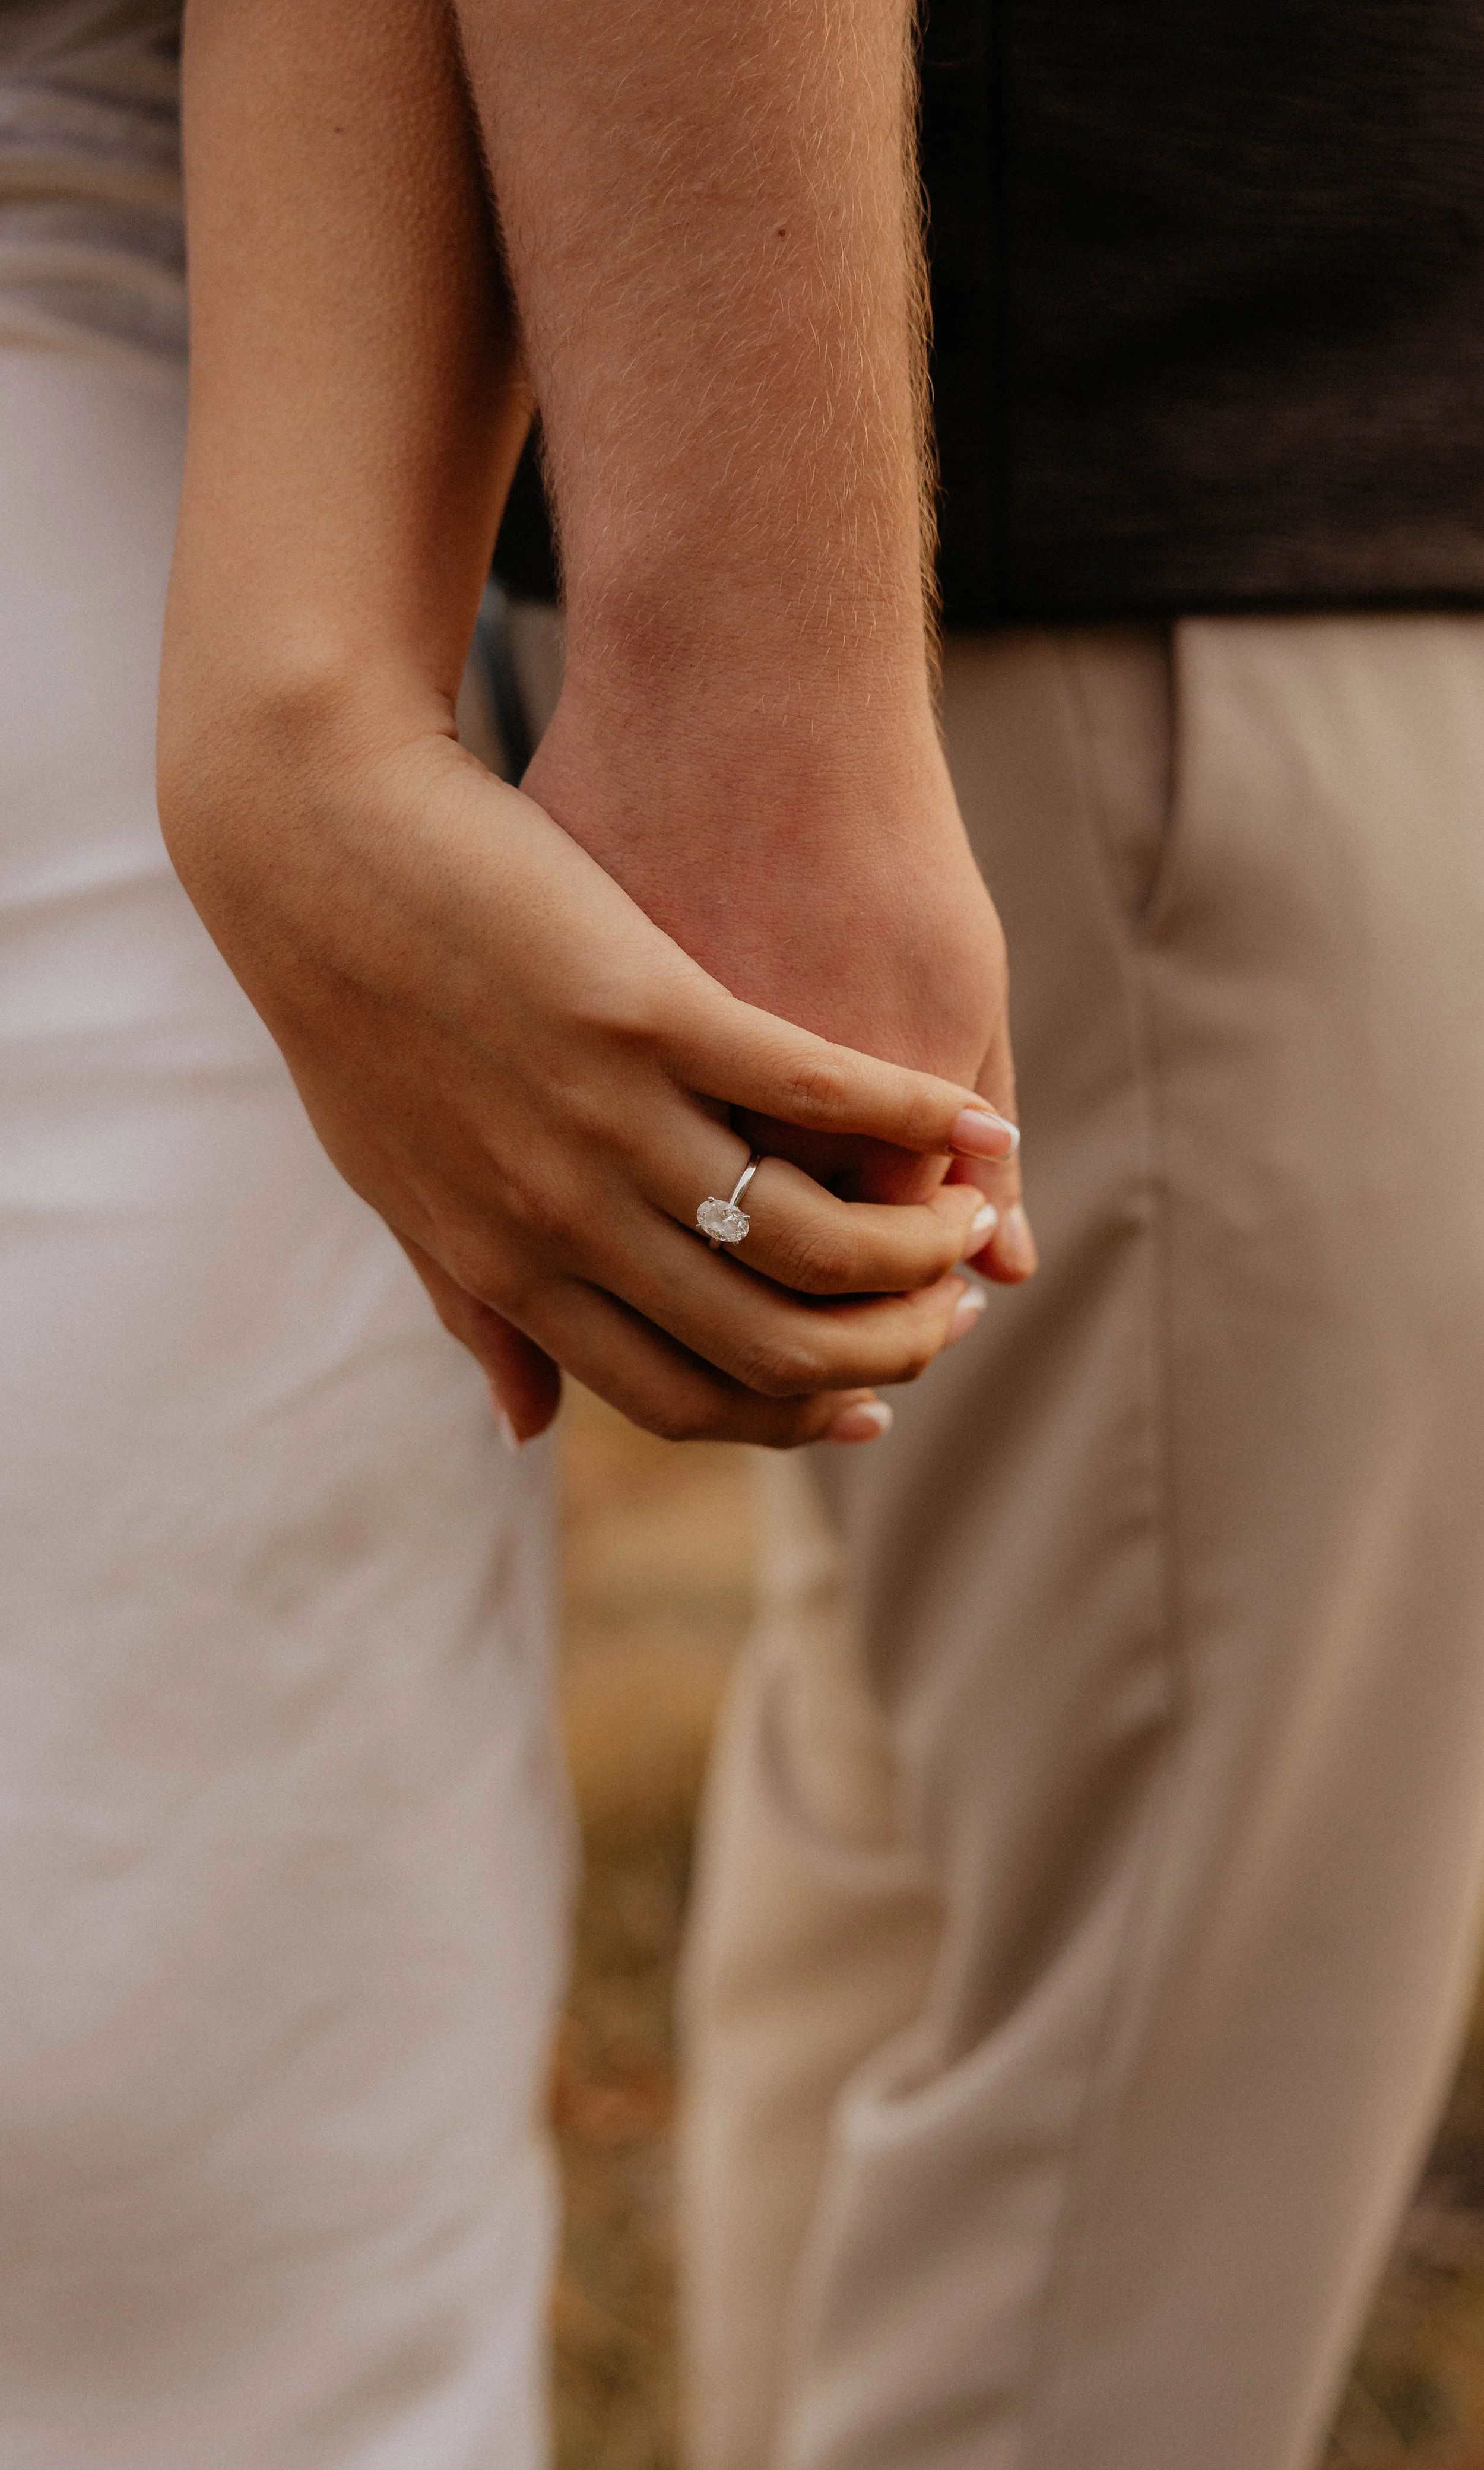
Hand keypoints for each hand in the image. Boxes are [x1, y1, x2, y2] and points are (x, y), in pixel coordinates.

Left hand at [158, 692, 1019, 1445]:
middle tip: (948, 1313)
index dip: (795, 1418)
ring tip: (971, 1216)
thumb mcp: (400, 1188)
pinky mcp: (645, 1010)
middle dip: (886, 1347)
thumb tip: (525, 1433)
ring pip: (812, 1236)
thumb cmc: (354, 1010)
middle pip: (771, 1340)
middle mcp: (564, 1218)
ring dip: (919, 1244)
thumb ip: (478, 1310)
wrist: (309, 842)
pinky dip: (912, 1115)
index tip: (870, 1404)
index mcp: (512, 1267)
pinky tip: (970, 1118)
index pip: (685, 1399)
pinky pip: (815, 1094)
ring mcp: (606, 1118)